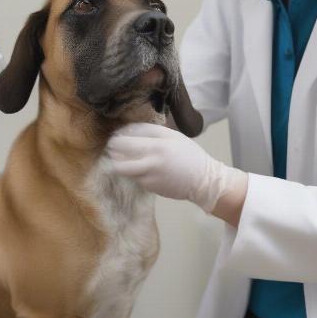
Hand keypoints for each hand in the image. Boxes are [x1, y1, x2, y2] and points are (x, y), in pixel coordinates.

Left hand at [106, 123, 246, 213]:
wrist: (203, 180)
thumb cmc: (189, 154)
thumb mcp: (173, 136)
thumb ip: (151, 131)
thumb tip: (129, 129)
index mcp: (157, 147)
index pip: (125, 143)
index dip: (115, 139)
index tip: (115, 136)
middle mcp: (149, 164)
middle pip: (118, 160)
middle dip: (113, 152)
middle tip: (113, 147)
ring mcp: (148, 178)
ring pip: (123, 170)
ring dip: (120, 162)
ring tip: (123, 156)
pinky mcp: (149, 188)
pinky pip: (134, 177)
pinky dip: (133, 171)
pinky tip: (141, 166)